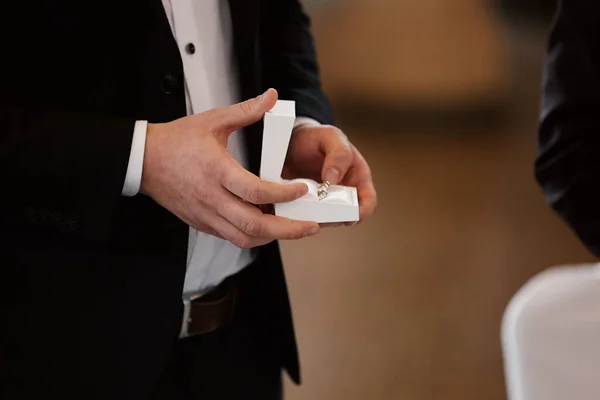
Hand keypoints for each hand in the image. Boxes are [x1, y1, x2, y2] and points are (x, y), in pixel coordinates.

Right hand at [140, 89, 319, 247]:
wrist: (143, 161)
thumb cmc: (177, 140)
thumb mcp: (212, 120)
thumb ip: (246, 110)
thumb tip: (271, 96)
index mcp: (217, 171)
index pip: (256, 191)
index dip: (283, 194)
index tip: (302, 189)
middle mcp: (212, 198)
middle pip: (255, 224)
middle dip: (288, 229)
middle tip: (311, 226)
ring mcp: (206, 215)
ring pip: (244, 237)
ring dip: (273, 237)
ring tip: (294, 228)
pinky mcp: (202, 223)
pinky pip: (232, 237)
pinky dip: (254, 236)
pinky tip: (269, 226)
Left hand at [282, 124, 376, 225]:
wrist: (290, 140)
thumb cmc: (316, 137)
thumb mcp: (330, 137)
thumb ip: (338, 154)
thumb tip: (333, 179)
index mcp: (357, 176)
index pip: (368, 201)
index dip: (362, 212)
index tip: (348, 217)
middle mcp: (344, 191)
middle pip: (347, 215)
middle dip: (335, 219)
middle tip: (320, 215)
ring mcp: (326, 200)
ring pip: (328, 219)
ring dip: (318, 219)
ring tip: (305, 211)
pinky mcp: (309, 204)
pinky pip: (310, 216)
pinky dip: (304, 217)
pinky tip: (296, 210)